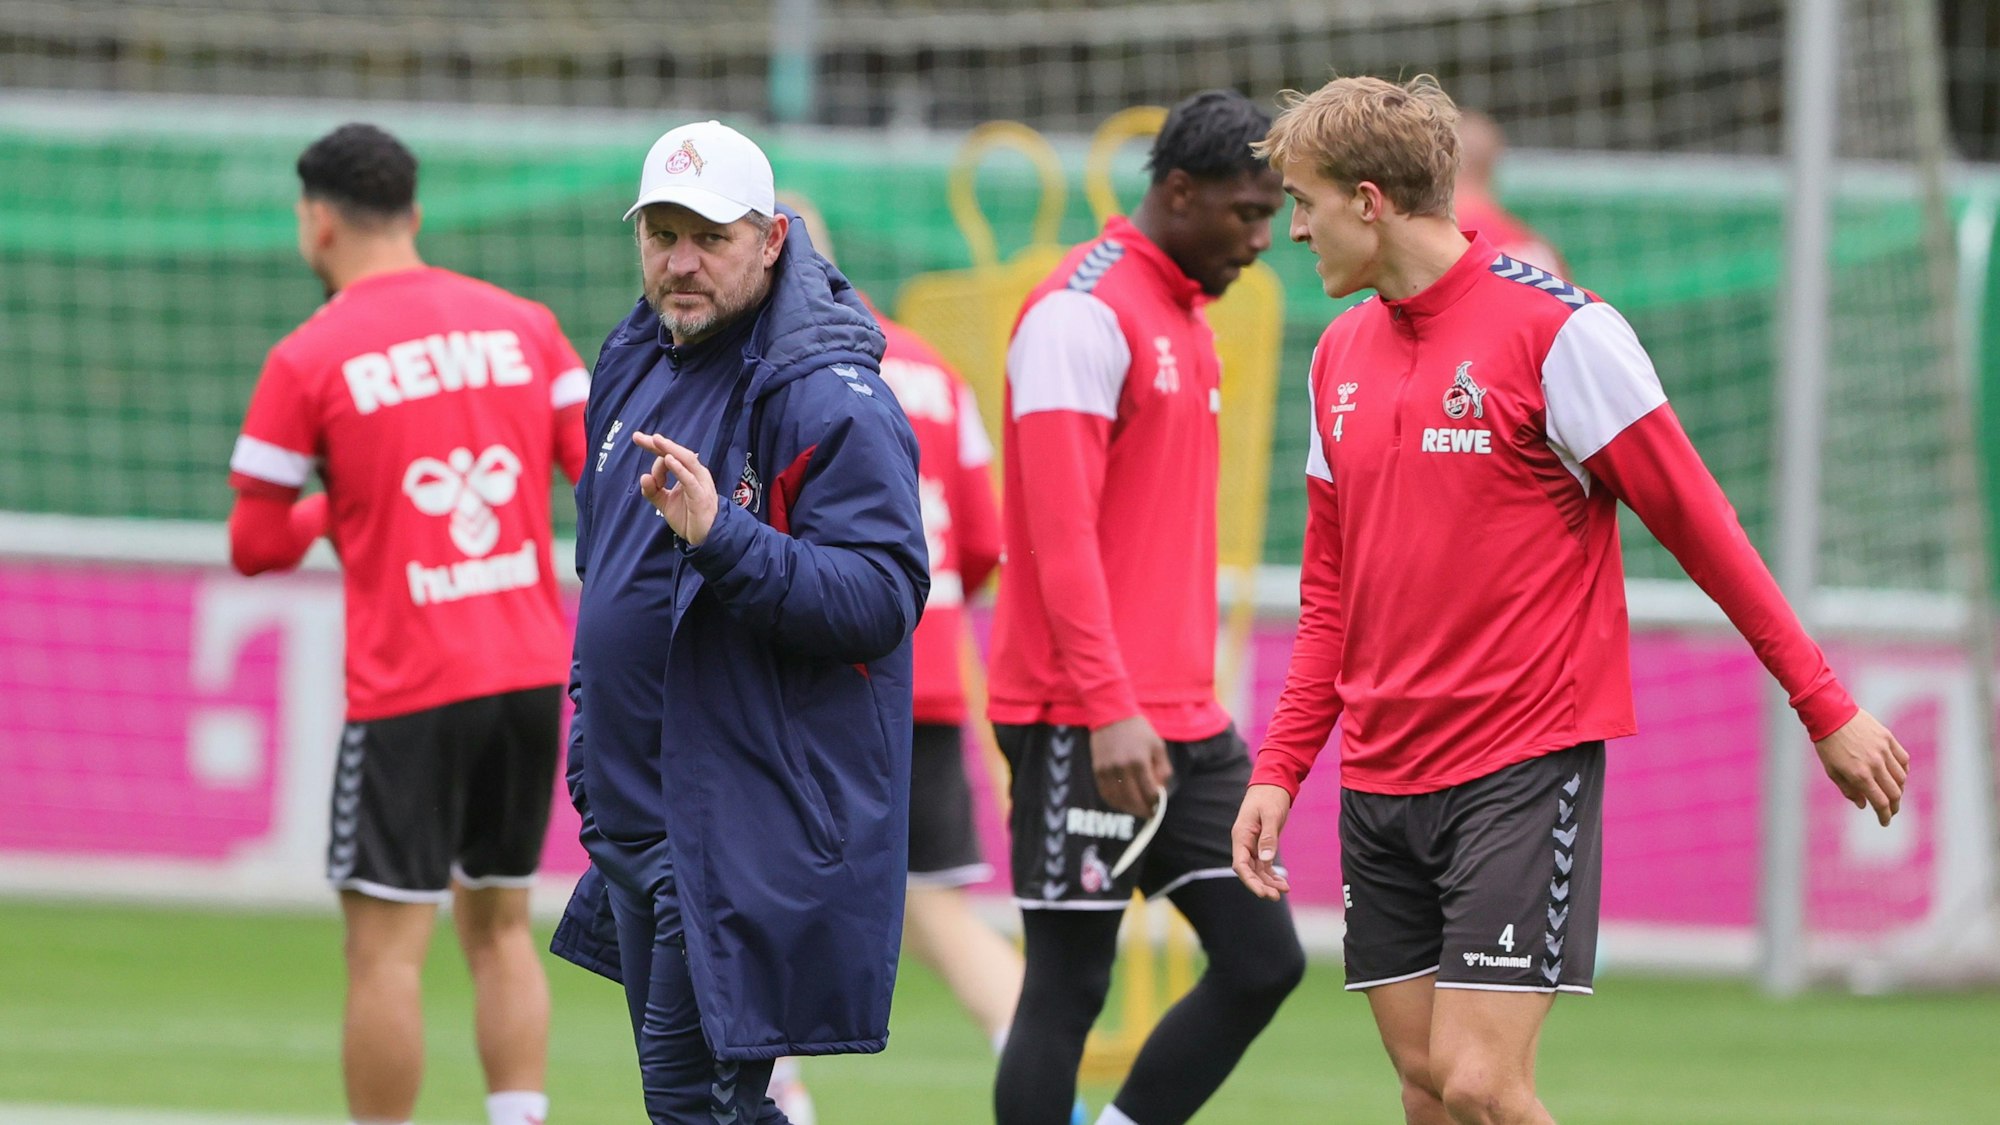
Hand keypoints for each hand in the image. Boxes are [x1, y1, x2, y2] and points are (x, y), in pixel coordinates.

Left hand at [633, 432, 717, 545]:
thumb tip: (644, 477)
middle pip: (677, 453)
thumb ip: (653, 490)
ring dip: (670, 449)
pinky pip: (689, 479)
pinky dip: (679, 469)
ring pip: (686, 460)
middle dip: (659, 444)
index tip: (638, 438)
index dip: (654, 447)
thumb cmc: (688, 518)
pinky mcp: (700, 495)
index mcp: (688, 473)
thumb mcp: (665, 502)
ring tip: (656, 441)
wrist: (704, 538)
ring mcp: (700, 483)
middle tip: (639, 437)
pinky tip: (669, 460)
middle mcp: (696, 474)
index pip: (670, 455)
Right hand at [1089, 715, 1171, 818]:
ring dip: (1128, 809)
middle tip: (1149, 814)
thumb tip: (1159, 790)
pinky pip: (1105, 793)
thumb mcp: (1158, 745)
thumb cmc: (1138, 730)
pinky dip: (1114, 802)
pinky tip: (1122, 803)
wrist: (1112, 714)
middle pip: (1133, 800)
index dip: (1155, 803)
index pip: (1148, 792)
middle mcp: (1122, 768)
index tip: (1158, 807)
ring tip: (1137, 809)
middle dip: (1143, 810)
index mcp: (1139, 761)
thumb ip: (1163, 769)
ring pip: (1118, 800)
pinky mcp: (1097, 770)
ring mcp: (1107, 770)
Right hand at [1231, 784, 1293, 900]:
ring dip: (1269, 882)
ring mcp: (1253, 844)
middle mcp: (1245, 842)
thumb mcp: (1270, 815)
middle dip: (1261, 885)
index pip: (1241, 865)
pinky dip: (1272, 874)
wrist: (1273, 783)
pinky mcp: (1262, 843)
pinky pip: (1265, 864)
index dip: (1250, 881)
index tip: (1262, 892)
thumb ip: (1267, 838)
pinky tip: (1283, 883)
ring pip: (1258, 869)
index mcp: (1241, 835)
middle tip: (1276, 896)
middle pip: (1249, 871)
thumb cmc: (1270, 796)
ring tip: (1284, 891)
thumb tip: (1266, 860)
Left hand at [1813, 708, 1909, 826]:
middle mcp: (1875, 764)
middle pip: (1895, 793)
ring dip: (1899, 789)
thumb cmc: (1828, 744)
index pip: (1880, 802)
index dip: (1884, 816)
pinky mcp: (1888, 739)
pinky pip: (1903, 759)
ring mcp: (1884, 751)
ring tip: (1892, 793)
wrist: (1830, 714)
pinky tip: (1897, 775)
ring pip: (1902, 778)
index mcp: (1859, 775)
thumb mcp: (1832, 771)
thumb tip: (1863, 805)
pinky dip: (1903, 770)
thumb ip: (1849, 790)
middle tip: (1890, 811)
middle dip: (1894, 806)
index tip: (1884, 822)